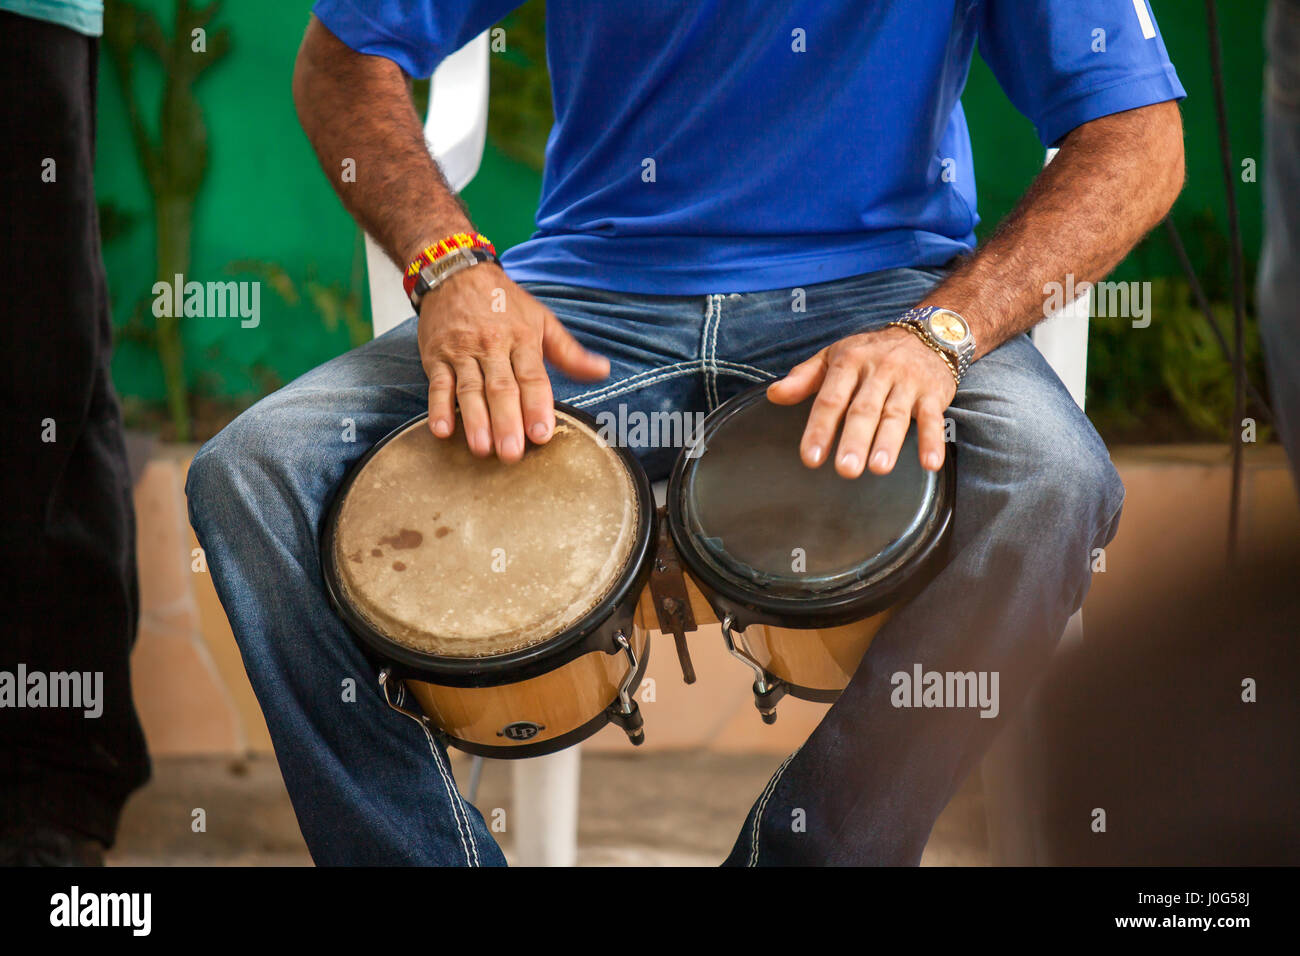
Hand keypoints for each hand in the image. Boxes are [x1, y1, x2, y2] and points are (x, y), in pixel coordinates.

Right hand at [418, 263, 609, 461]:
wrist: (456, 273)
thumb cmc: (504, 303)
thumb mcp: (541, 320)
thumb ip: (569, 352)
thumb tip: (602, 371)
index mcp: (522, 339)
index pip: (532, 376)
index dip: (537, 405)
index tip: (541, 434)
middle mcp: (492, 347)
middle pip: (501, 388)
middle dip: (507, 422)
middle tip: (512, 453)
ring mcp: (462, 353)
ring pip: (470, 390)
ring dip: (475, 421)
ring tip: (483, 449)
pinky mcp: (437, 358)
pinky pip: (437, 385)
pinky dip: (438, 408)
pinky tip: (442, 431)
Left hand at [767, 325, 956, 476]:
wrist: (927, 333)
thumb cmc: (871, 352)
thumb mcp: (834, 357)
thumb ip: (804, 378)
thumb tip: (774, 394)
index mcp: (849, 363)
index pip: (831, 399)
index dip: (820, 428)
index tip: (811, 457)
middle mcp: (878, 372)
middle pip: (864, 410)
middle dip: (854, 439)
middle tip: (846, 469)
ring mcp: (907, 383)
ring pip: (896, 415)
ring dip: (888, 442)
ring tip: (878, 467)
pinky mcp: (933, 394)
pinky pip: (934, 419)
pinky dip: (933, 441)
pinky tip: (929, 464)